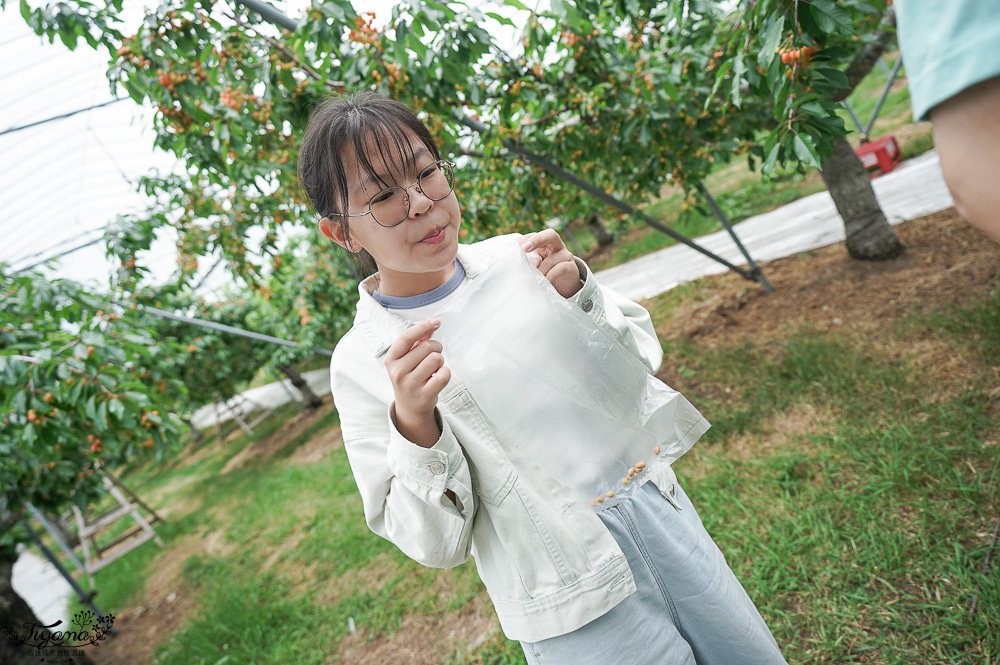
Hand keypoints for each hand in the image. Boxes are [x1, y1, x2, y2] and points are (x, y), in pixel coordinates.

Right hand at [384, 318, 450, 446]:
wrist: (410, 407)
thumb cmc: (409, 377)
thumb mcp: (406, 359)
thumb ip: (417, 342)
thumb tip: (432, 325)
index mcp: (391, 359)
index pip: (406, 337)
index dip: (423, 326)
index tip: (436, 321)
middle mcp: (397, 372)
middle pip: (427, 346)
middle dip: (436, 347)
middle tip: (433, 356)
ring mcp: (410, 385)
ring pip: (436, 359)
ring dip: (440, 361)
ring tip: (434, 369)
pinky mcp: (424, 395)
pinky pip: (444, 374)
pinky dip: (446, 373)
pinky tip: (438, 378)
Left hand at [520, 229, 583, 297]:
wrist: (565, 287)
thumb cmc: (547, 274)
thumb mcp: (536, 266)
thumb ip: (528, 261)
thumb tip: (514, 261)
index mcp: (546, 243)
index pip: (536, 235)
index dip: (527, 238)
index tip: (516, 245)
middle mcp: (557, 246)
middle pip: (550, 235)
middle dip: (537, 240)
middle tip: (525, 248)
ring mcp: (566, 255)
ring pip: (552, 258)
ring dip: (541, 270)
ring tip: (535, 278)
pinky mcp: (572, 267)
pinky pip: (561, 268)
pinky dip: (550, 275)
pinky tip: (545, 281)